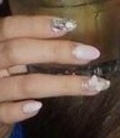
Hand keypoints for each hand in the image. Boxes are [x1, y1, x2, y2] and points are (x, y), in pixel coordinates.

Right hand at [0, 13, 110, 137]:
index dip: (36, 25)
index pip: (10, 27)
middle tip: (91, 53)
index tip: (70, 25)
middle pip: (17, 52)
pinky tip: (38, 107)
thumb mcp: (10, 59)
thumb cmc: (4, 80)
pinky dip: (20, 110)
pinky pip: (5, 112)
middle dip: (56, 51)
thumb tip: (69, 30)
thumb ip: (28, 46)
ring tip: (93, 84)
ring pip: (23, 85)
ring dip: (61, 84)